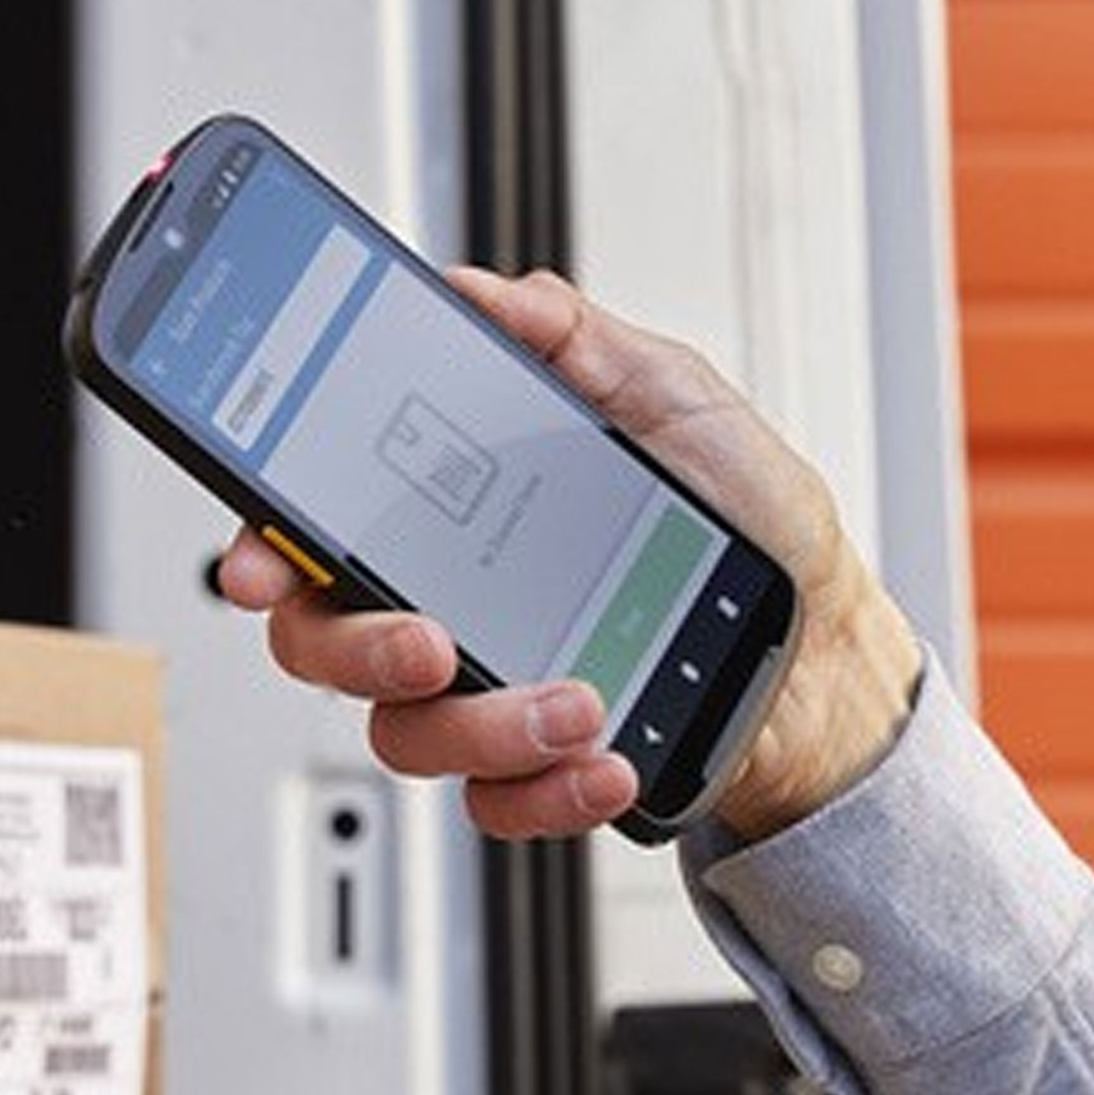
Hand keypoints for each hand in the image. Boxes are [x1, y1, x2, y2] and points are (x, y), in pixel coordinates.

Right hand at [215, 267, 921, 842]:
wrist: (830, 635)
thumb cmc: (748, 515)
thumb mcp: (672, 395)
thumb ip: (572, 339)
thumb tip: (482, 290)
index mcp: (455, 513)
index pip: (319, 529)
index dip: (263, 547)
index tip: (263, 561)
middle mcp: (453, 606)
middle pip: (325, 645)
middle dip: (359, 650)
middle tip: (429, 639)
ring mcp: (490, 692)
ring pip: (410, 735)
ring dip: (486, 726)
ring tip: (581, 700)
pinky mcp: (542, 768)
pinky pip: (495, 804)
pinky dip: (544, 792)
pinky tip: (605, 759)